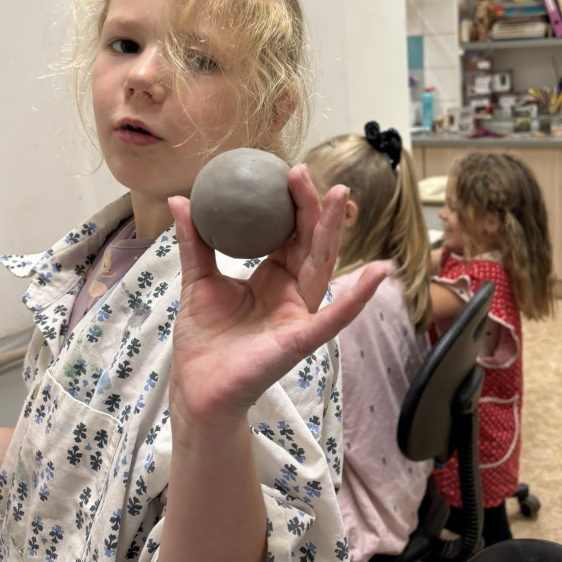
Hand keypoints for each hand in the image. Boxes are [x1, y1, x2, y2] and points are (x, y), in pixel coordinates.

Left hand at [167, 164, 387, 432]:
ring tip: (340, 196)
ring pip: (321, 267)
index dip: (292, 204)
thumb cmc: (204, 342)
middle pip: (309, 243)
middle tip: (305, 172)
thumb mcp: (199, 281)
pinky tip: (378, 273)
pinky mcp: (300, 340)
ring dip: (332, 231)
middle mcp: (291, 294)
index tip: (288, 172)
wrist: (196, 389)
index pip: (290, 234)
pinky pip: (332, 317)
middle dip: (312, 207)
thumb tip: (183, 199)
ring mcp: (299, 316)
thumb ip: (195, 242)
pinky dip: (356, 297)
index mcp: (272, 279)